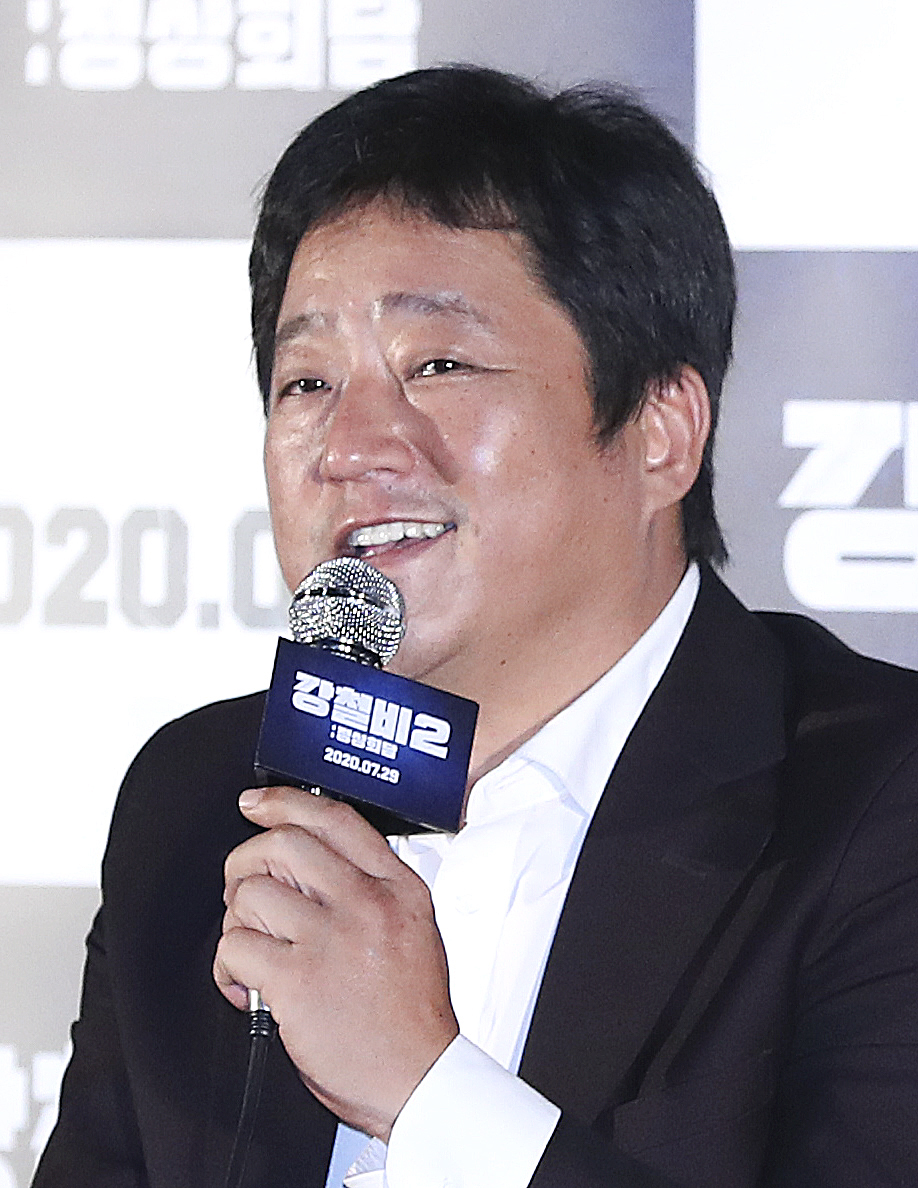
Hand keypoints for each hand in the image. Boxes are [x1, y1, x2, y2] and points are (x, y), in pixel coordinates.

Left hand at [213, 786, 458, 1139]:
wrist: (420, 1080)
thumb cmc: (412, 1018)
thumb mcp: (416, 930)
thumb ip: (373, 890)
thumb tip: (309, 864)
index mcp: (398, 887)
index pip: (335, 818)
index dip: (284, 802)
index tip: (257, 803)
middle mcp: (367, 904)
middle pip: (283, 843)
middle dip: (246, 863)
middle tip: (243, 890)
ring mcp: (331, 940)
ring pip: (250, 894)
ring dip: (237, 922)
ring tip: (253, 951)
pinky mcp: (298, 981)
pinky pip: (235, 947)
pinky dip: (226, 967)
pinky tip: (246, 985)